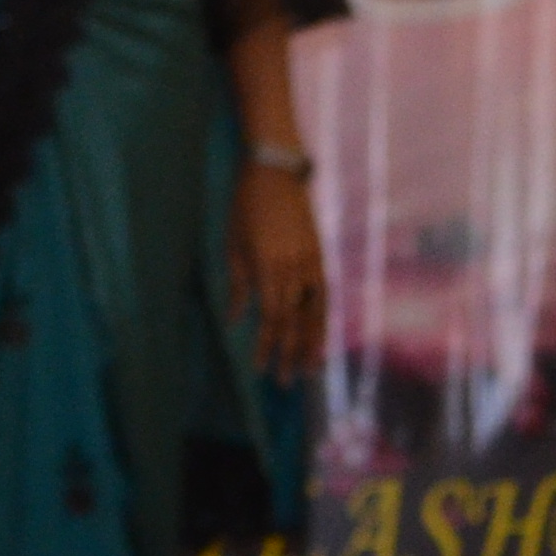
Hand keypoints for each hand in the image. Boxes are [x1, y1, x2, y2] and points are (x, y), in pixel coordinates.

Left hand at [233, 163, 326, 380]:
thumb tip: (234, 320)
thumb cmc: (245, 207)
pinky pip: (324, 295)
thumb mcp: (232, 246)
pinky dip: (323, 318)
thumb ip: (237, 286)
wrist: (275, 172)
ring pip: (315, 312)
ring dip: (313, 342)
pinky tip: (321, 335)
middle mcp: (293, 270)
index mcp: (268, 269)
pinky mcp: (319, 255)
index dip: (266, 346)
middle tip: (286, 383)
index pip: (270, 318)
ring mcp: (310, 262)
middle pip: (294, 321)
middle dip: (290, 353)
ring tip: (311, 369)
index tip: (260, 370)